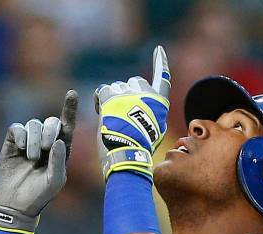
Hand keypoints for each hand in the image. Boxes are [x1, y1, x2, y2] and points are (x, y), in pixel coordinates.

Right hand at [0, 90, 78, 233]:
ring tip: (31, 158)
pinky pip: (17, 128)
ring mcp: (29, 142)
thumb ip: (58, 161)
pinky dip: (20, 136)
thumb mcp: (54, 181)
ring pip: (33, 124)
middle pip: (50, 122)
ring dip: (34, 139)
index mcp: (61, 151)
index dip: (69, 109)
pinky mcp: (12, 143)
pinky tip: (21, 150)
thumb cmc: (40, 195)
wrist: (16, 205)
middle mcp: (46, 143)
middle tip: (45, 148)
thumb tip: (58, 140)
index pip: (67, 126)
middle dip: (49, 131)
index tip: (71, 93)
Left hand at [94, 46, 170, 179]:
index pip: (162, 78)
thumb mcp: (156, 132)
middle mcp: (145, 93)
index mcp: (159, 103)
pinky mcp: (111, 98)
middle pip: (134, 82)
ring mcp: (128, 94)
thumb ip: (153, 114)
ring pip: (117, 87)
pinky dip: (100, 100)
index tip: (158, 50)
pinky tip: (102, 111)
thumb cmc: (141, 148)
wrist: (128, 153)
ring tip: (113, 119)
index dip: (160, 63)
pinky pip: (103, 90)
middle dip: (127, 94)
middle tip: (123, 114)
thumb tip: (144, 108)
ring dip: (113, 100)